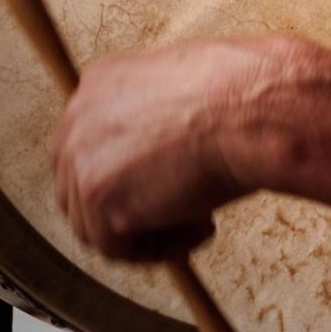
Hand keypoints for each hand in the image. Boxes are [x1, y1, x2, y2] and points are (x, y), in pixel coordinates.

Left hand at [54, 36, 294, 260]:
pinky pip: (116, 247)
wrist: (251, 109)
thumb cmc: (239, 96)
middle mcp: (79, 116)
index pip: (89, 144)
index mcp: (99, 84)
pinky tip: (203, 225)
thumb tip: (158, 157)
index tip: (167, 186)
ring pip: (93, 222)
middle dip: (126, 207)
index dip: (125, 175)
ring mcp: (82, 156)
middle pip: (78, 185)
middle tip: (180, 210)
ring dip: (146, 230)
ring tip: (200, 217)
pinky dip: (160, 247)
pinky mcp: (97, 197)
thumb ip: (156, 119)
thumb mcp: (185, 92)